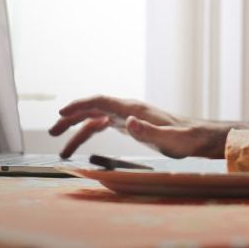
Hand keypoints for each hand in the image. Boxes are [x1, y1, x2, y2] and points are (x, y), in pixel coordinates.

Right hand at [48, 96, 223, 158]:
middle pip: (93, 108)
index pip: (101, 101)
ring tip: (61, 147)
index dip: (80, 105)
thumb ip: (148, 131)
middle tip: (52, 131)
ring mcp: (127, 116)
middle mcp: (128, 109)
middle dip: (71, 118)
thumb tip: (127, 122)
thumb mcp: (168, 139)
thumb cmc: (184, 138)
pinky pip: (103, 125)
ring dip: (77, 129)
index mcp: (133, 109)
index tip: (62, 113)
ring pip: (95, 118)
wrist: (196, 137)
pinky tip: (80, 142)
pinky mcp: (129, 125)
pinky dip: (89, 131)